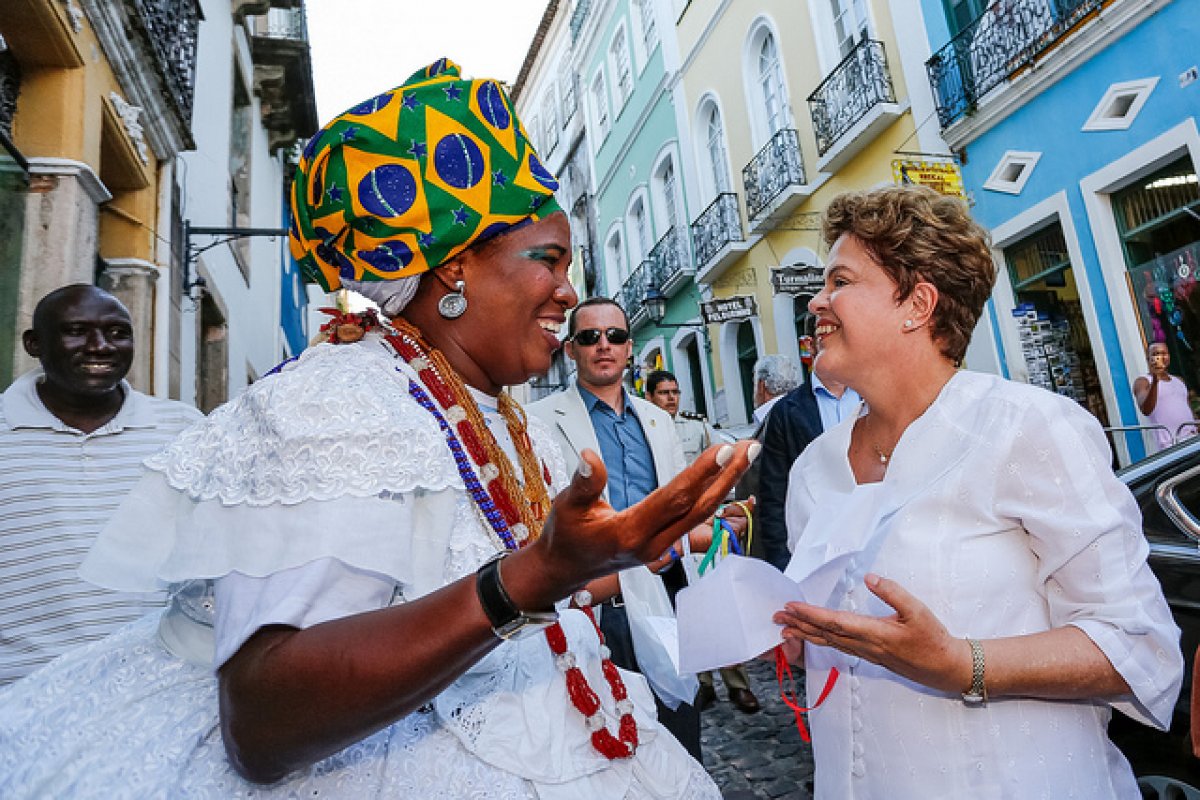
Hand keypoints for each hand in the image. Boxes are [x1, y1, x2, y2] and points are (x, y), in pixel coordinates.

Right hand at [512, 441, 758, 606]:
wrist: (563, 570)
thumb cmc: (564, 537)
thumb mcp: (567, 507)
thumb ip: (584, 483)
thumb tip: (590, 457)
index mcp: (631, 533)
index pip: (674, 498)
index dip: (701, 473)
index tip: (724, 450)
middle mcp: (652, 543)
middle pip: (699, 507)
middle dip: (729, 476)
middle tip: (750, 447)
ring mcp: (661, 547)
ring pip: (701, 513)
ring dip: (726, 484)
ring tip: (745, 455)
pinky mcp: (663, 545)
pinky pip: (694, 518)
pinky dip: (712, 495)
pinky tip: (725, 478)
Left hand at [772, 573, 969, 693]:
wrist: (944, 667)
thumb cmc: (932, 638)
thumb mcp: (918, 611)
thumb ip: (893, 592)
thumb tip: (870, 577)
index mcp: (875, 633)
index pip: (835, 622)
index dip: (811, 615)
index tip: (791, 606)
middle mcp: (865, 645)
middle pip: (825, 634)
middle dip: (798, 625)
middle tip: (776, 616)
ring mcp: (865, 652)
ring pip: (828, 643)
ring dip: (804, 634)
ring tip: (784, 628)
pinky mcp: (867, 655)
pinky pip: (836, 647)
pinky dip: (818, 641)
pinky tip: (809, 637)